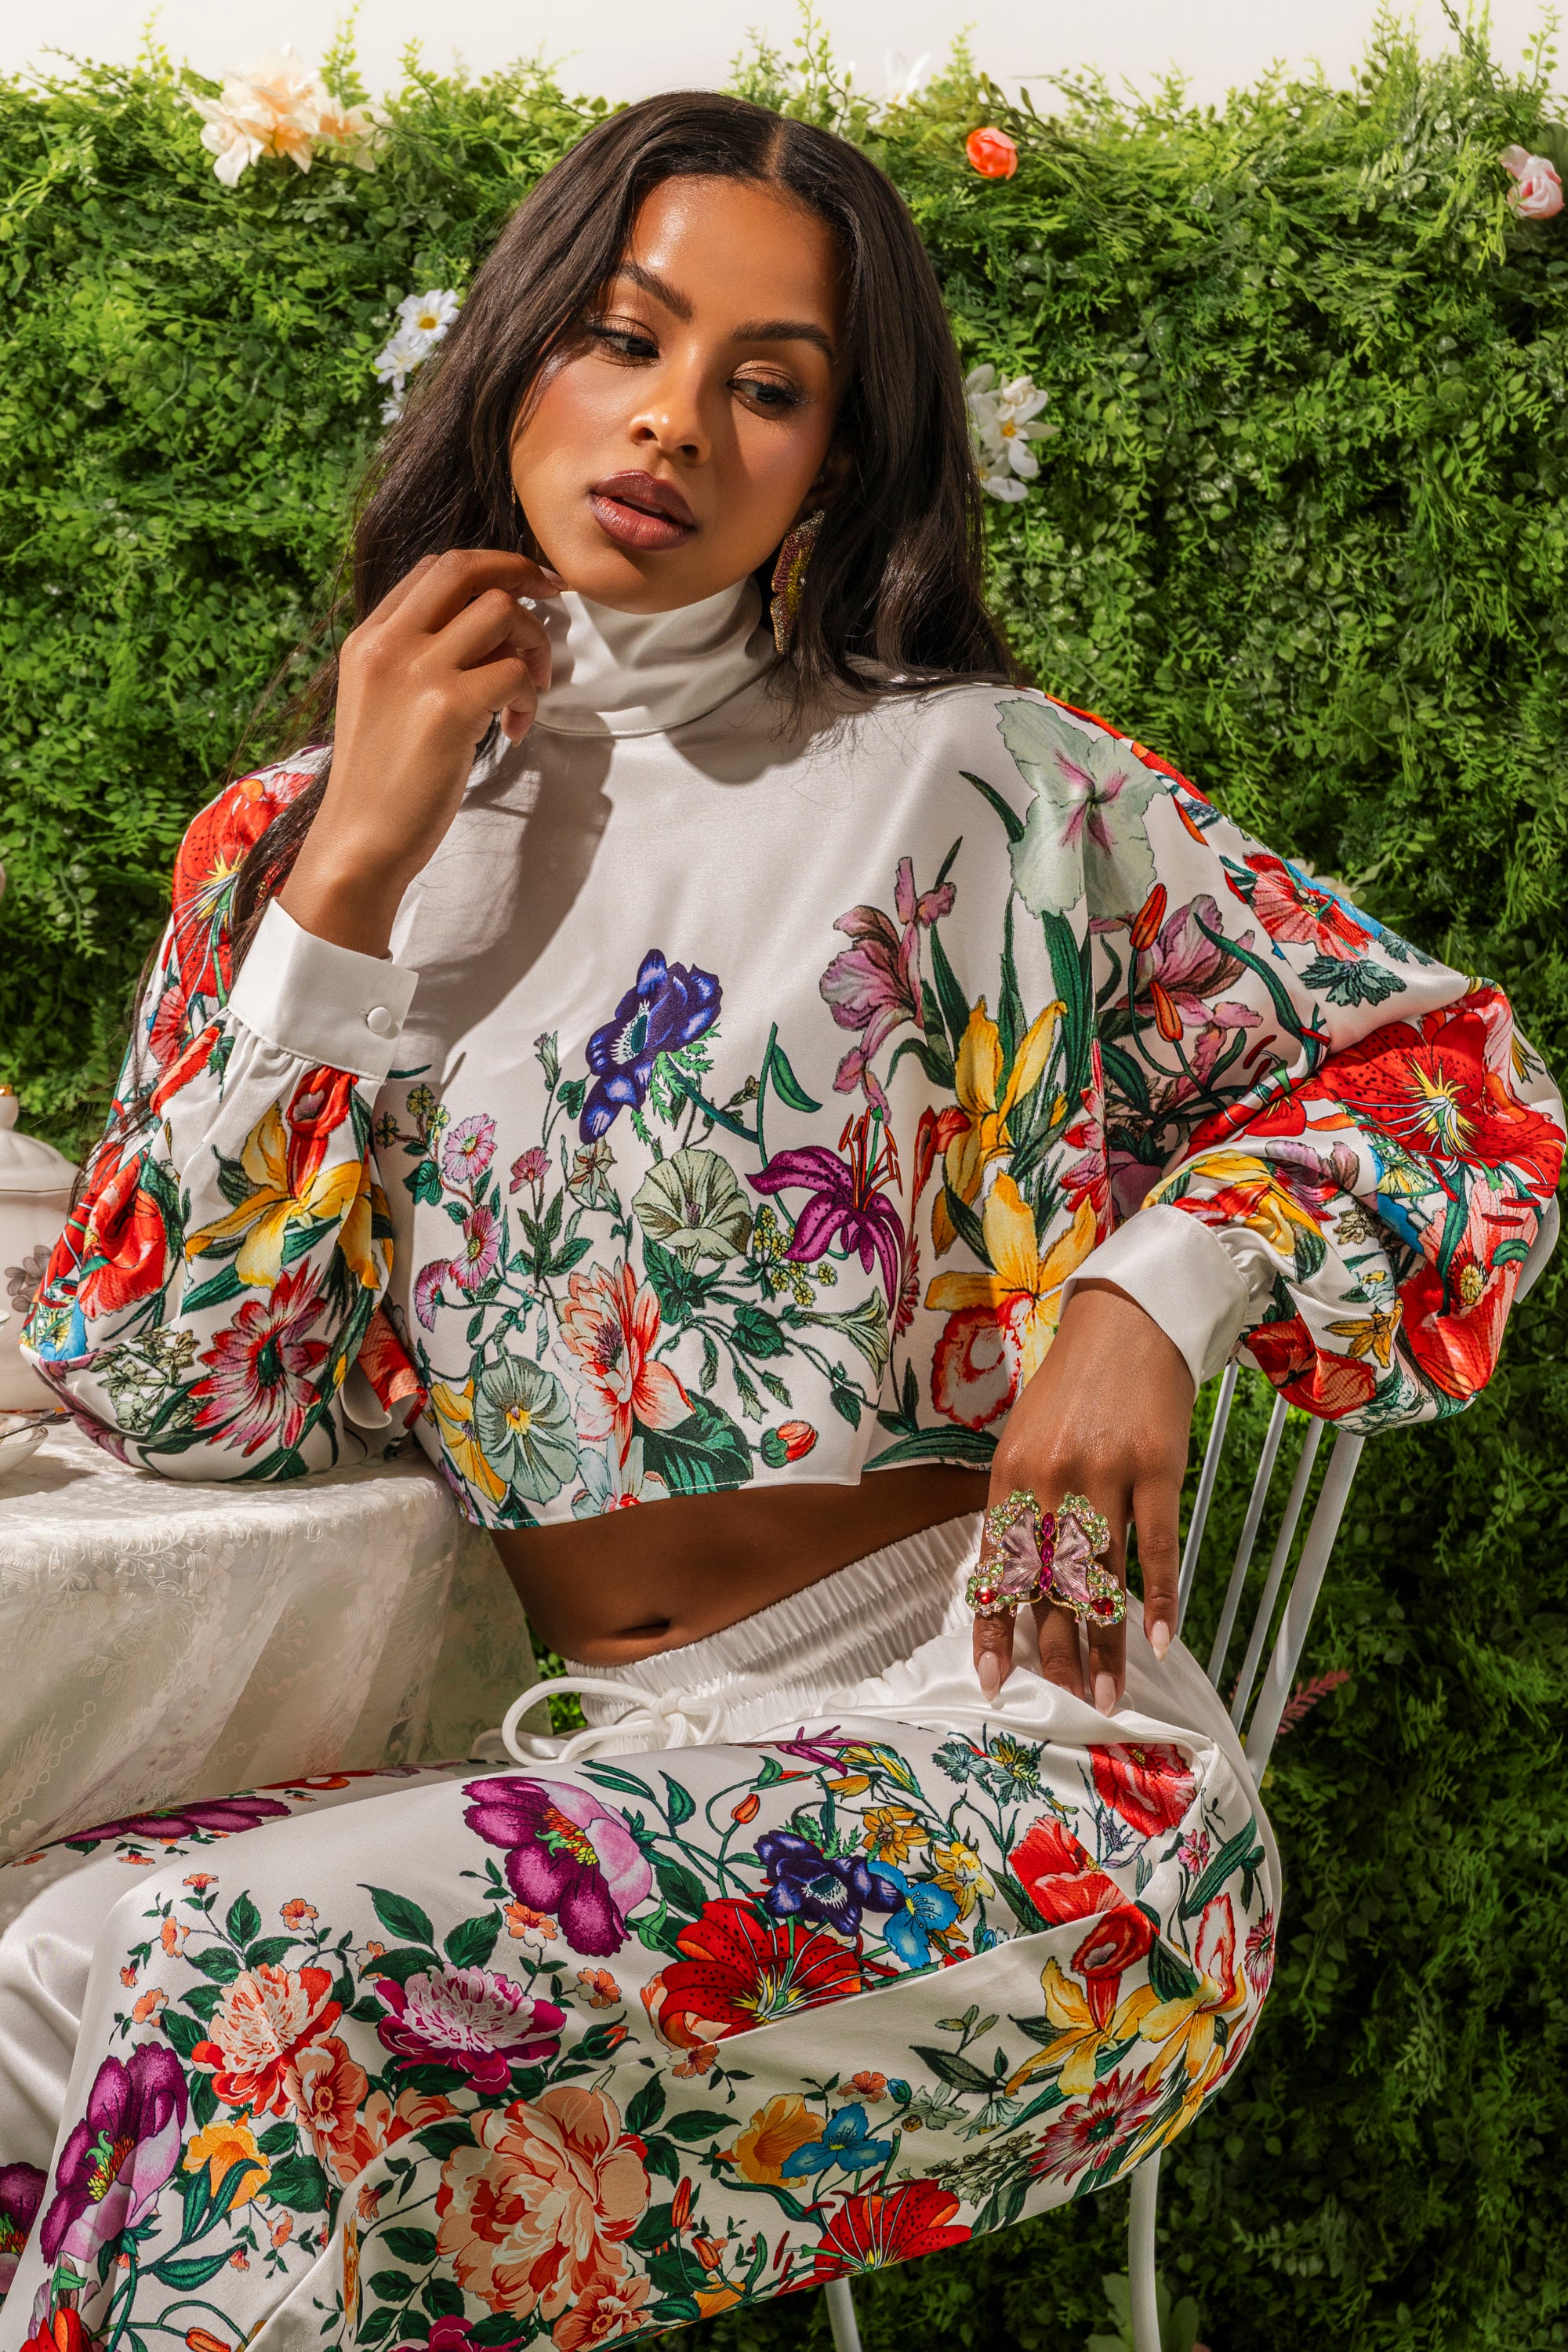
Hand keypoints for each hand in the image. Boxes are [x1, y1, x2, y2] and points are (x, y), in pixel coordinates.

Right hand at [280, 548, 562, 955]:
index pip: (435, 569)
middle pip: (467, 567)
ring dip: (533, 645)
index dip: (490, 568)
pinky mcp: (449, 707)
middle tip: (555, 599)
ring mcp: (418, 671)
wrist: (360, 842)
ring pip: (501, 611)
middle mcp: (389, 643)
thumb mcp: (380, 702)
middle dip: (522, 572)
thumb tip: (486, 630)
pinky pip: (515, 672)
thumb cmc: (380, 783)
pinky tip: (514, 733)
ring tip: (529, 692)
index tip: (525, 589)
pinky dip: (529, 698)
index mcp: (369, 639)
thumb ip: (416, 659)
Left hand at [973, 1279, 1194, 1713]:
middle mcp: (1050, 1477)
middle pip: (1049, 1583)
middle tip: (1063, 1700)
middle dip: (1054, 1650)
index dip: (995, 1628)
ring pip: (1101, 1576)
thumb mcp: (1027, 1442)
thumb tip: (1017, 1586)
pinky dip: (1159, 1599)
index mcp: (1009, 1475)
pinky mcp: (1156, 1467)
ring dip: (1105, 1643)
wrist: (1127, 1323)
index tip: (994, 1680)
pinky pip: (1156, 1547)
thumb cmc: (1074, 1390)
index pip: (997, 1567)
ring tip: (1108, 1692)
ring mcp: (1105, 1472)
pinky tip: (1160, 1641)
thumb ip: (1021, 1508)